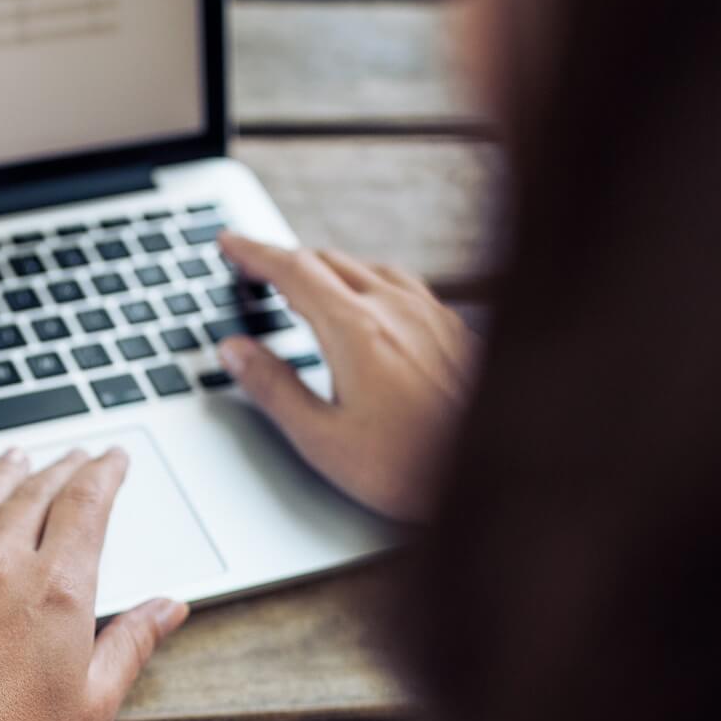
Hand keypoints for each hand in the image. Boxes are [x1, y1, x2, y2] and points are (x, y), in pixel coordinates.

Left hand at [0, 448, 188, 720]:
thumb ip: (131, 644)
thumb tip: (168, 607)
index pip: (87, 506)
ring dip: (0, 475)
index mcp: (58, 590)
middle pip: (35, 496)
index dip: (104, 475)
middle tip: (73, 457)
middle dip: (60, 470)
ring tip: (13, 458)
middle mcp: (2, 567)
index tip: (112, 460)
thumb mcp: (92, 703)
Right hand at [217, 231, 477, 521]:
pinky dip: (369, 283)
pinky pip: (404, 286)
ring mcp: (431, 316)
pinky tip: (371, 305)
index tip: (230, 242)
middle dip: (286, 260)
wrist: (490, 478)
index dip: (255, 252)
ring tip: (307, 285)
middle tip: (255, 269)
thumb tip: (234, 351)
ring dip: (328, 269)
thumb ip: (273, 388)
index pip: (293, 271)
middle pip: (329, 261)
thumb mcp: (322, 439)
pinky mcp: (455, 330)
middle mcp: (396, 310)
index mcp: (356, 330)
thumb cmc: (409, 468)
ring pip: (368, 268)